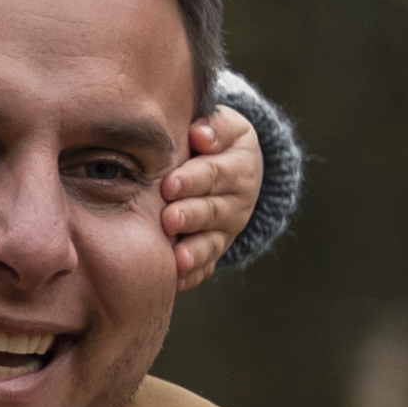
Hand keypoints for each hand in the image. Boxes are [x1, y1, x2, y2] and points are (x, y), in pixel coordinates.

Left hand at [159, 109, 266, 289]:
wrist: (232, 169)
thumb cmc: (214, 141)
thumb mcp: (224, 125)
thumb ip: (215, 125)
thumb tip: (199, 134)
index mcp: (238, 167)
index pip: (216, 173)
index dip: (194, 180)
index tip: (170, 184)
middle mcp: (236, 202)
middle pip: (213, 211)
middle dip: (191, 216)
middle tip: (169, 220)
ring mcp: (226, 230)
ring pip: (212, 243)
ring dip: (194, 251)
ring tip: (177, 258)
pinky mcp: (215, 250)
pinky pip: (206, 267)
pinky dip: (192, 275)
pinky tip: (176, 281)